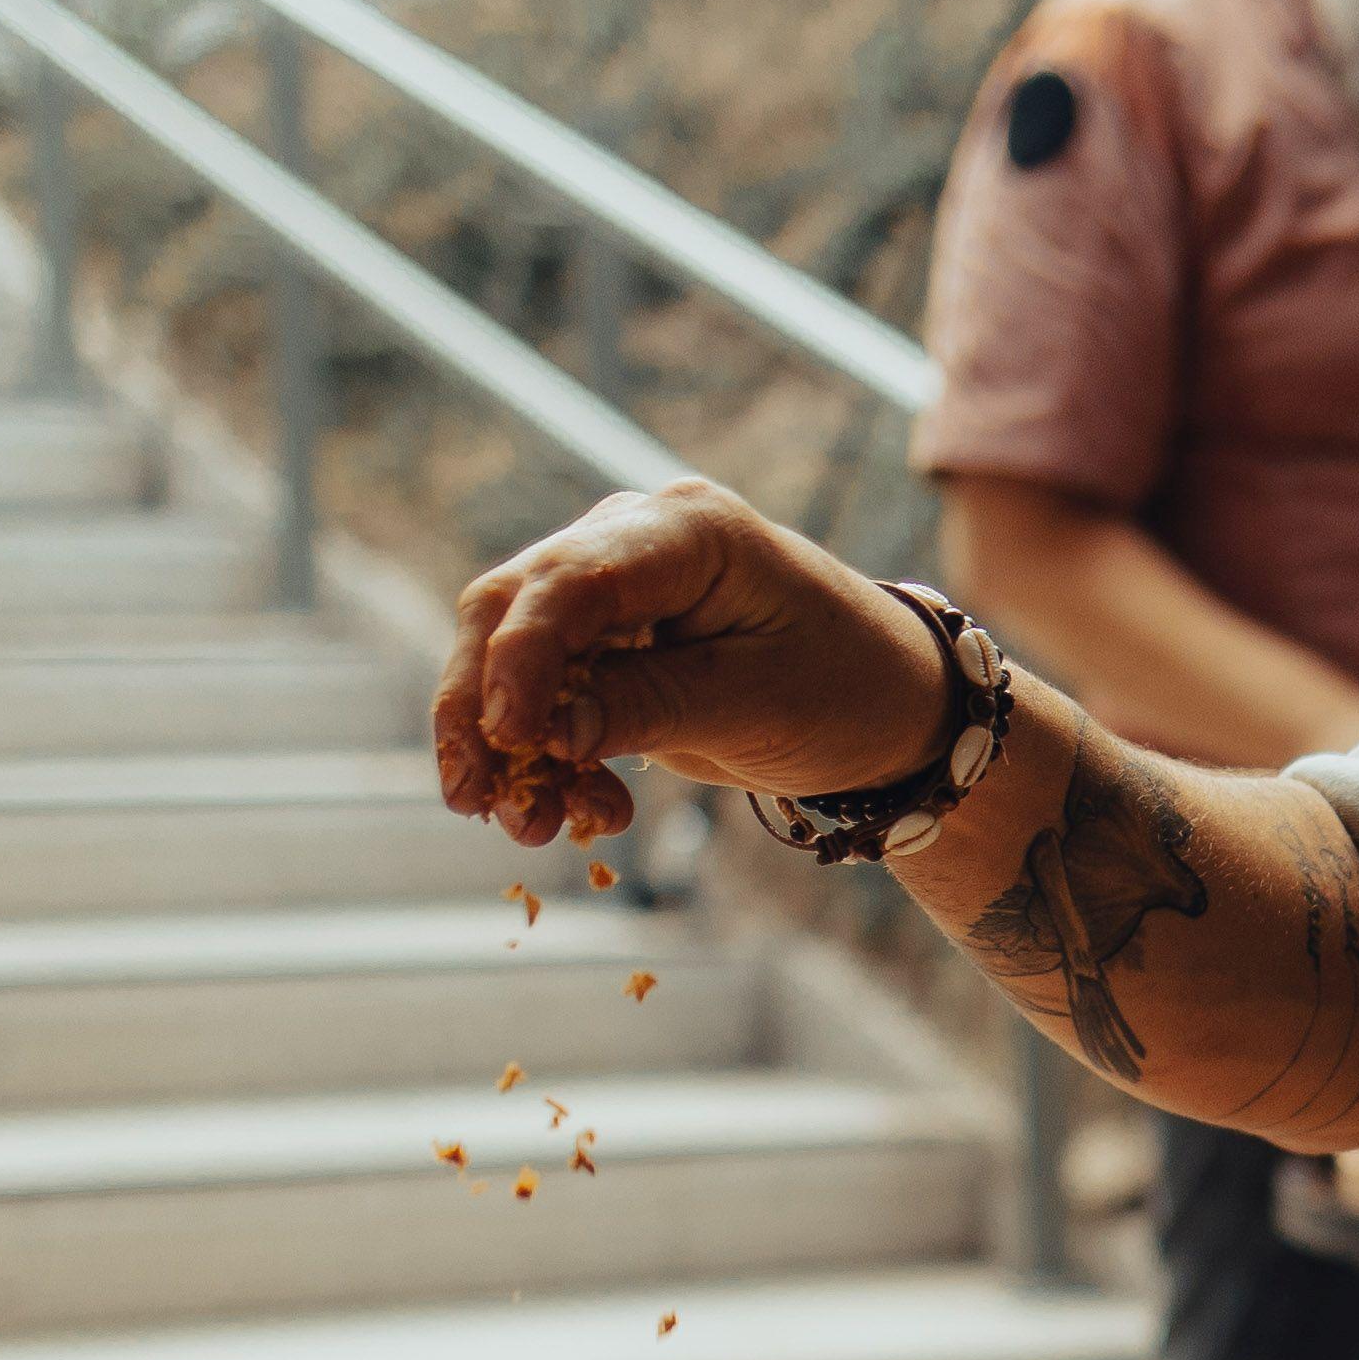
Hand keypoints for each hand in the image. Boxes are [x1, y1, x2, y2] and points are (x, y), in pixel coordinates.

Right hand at [435, 481, 956, 845]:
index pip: (570, 580)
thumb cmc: (843, 689)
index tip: (506, 733)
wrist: (886, 709)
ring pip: (510, 659)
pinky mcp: (606, 647)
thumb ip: (648, 708)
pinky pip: (544, 700)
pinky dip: (549, 762)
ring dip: (506, 748)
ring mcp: (611, 591)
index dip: (522, 655)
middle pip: (510, 609)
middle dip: (481, 709)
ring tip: (529, 828)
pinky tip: (583, 815)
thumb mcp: (755, 704)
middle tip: (472, 798)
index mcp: (685, 531)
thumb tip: (544, 733)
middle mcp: (630, 542)